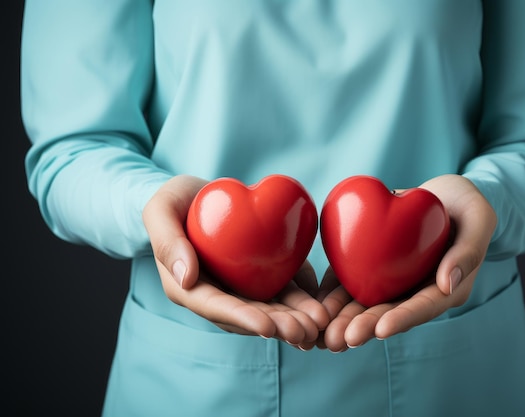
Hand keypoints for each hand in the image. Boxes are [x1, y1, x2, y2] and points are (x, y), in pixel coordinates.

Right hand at [142, 175, 329, 348]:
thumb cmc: (172, 202)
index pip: (216, 308)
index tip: (267, 328)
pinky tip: (324, 306)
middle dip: (277, 325)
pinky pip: (283, 290)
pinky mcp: (260, 275)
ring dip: (294, 318)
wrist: (195, 195)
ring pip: (269, 307)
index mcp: (188, 287)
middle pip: (248, 315)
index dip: (242, 319)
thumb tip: (186, 279)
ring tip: (320, 323)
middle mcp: (216, 294)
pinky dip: (303, 299)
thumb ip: (167, 242)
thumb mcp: (160, 211)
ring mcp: (240, 287)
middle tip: (305, 331)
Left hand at [318, 174, 496, 351]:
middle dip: (364, 327)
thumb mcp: (479, 219)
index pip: (423, 307)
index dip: (402, 319)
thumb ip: (468, 251)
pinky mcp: (375, 268)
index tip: (381, 330)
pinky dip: (335, 294)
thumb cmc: (469, 205)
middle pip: (389, 312)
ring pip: (367, 303)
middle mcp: (417, 290)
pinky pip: (352, 282)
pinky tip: (316, 307)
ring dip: (344, 319)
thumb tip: (448, 284)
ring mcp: (395, 282)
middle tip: (339, 340)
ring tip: (323, 335)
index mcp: (446, 287)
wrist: (446, 195)